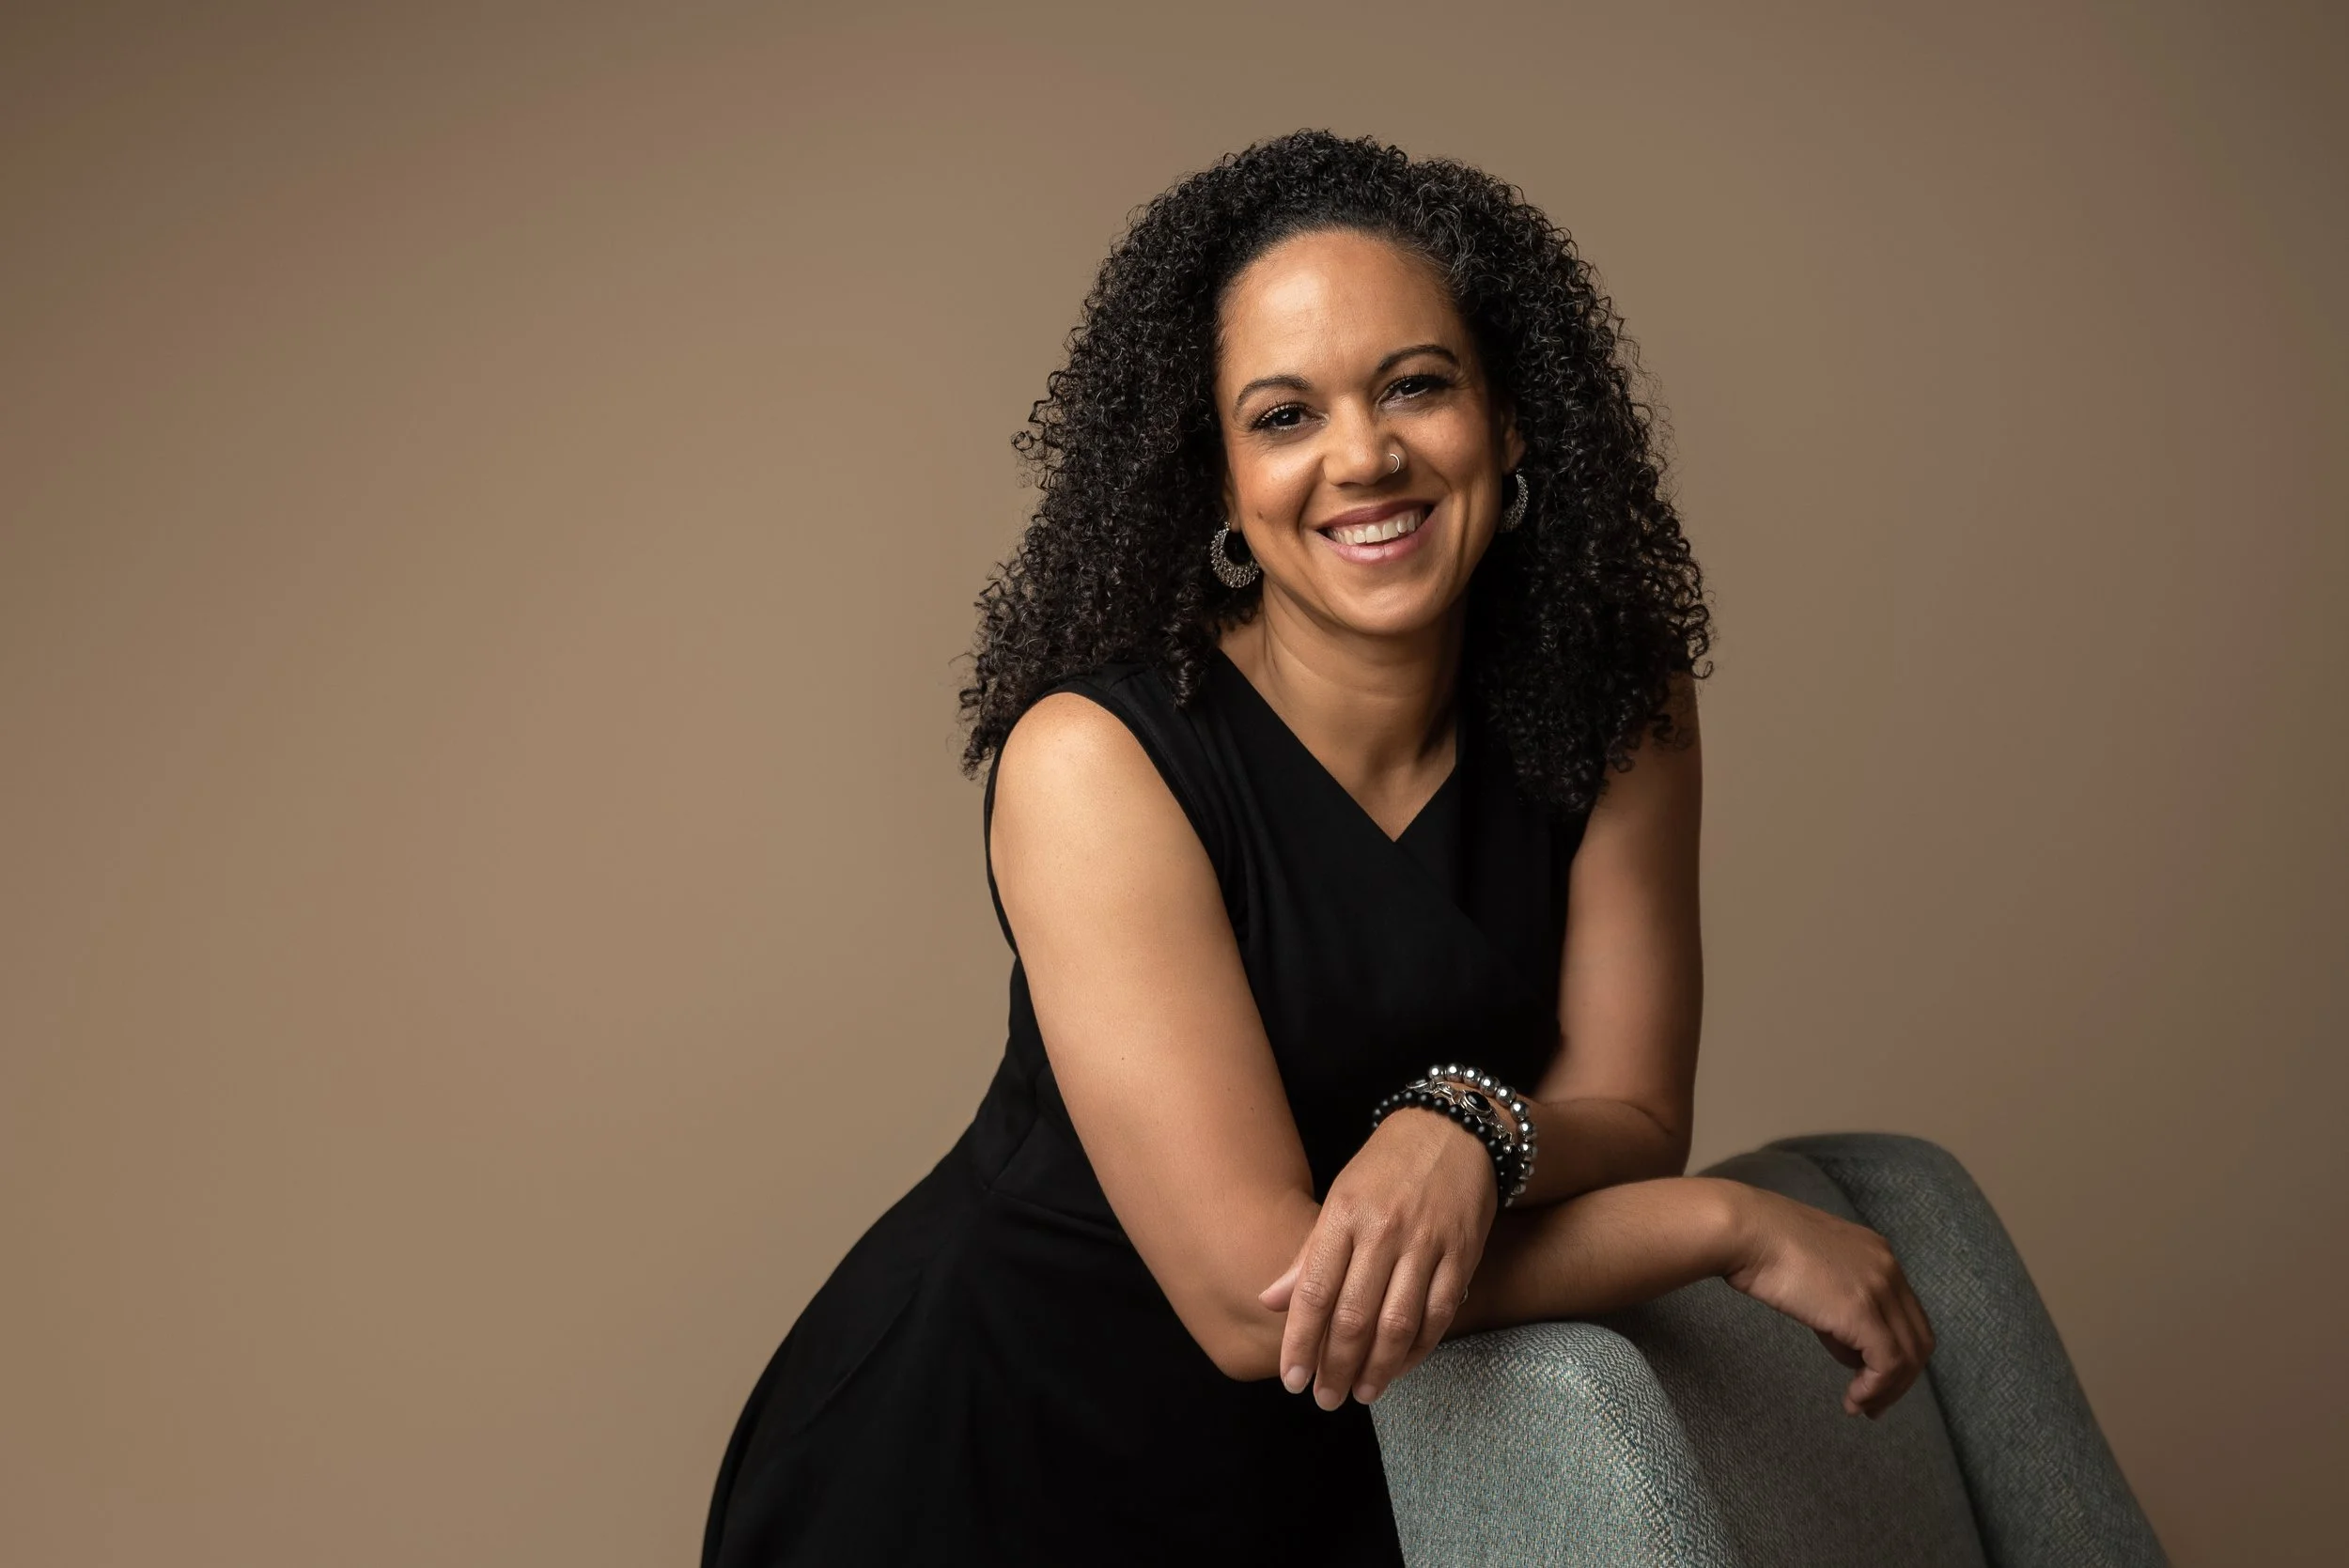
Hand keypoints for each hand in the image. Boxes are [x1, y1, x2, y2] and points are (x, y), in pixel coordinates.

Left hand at [1257, 1107, 1497, 1408]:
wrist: (1455, 1130)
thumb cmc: (1387, 1166)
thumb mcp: (1339, 1196)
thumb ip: (1309, 1253)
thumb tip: (1270, 1301)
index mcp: (1344, 1215)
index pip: (1314, 1291)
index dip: (1300, 1341)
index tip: (1292, 1379)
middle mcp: (1384, 1231)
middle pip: (1355, 1316)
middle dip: (1336, 1366)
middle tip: (1325, 1397)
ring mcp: (1427, 1244)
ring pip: (1398, 1324)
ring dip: (1377, 1369)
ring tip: (1361, 1393)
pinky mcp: (1463, 1255)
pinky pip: (1439, 1315)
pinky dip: (1419, 1349)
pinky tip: (1400, 1367)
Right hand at [1720, 1183, 1937, 1417]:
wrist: (1746, 1231)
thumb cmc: (1762, 1245)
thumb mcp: (1815, 1270)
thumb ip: (1840, 1302)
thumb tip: (1851, 1348)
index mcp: (1878, 1253)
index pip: (1908, 1314)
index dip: (1899, 1353)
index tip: (1875, 1380)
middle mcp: (1889, 1268)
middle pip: (1918, 1337)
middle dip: (1901, 1378)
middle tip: (1874, 1404)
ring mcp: (1879, 1288)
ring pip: (1909, 1355)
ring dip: (1888, 1390)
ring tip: (1860, 1406)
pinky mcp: (1863, 1312)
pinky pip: (1888, 1363)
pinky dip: (1875, 1389)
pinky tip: (1852, 1399)